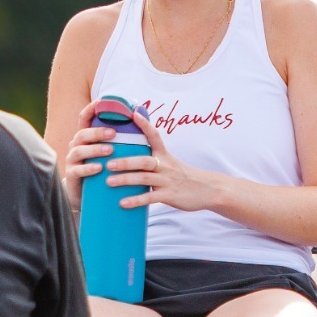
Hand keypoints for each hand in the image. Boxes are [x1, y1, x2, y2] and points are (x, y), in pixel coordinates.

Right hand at [62, 100, 121, 192]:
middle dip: (98, 132)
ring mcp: (72, 160)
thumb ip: (119, 139)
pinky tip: (99, 168)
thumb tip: (141, 118)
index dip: (91, 108)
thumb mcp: (109, 153)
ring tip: (110, 150)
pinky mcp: (71, 175)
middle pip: (82, 133)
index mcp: (86, 137)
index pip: (84, 118)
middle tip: (114, 133)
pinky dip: (88, 168)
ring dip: (95, 149)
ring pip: (79, 150)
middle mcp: (76, 146)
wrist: (86, 196)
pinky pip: (78, 170)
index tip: (101, 101)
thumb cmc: (102, 170)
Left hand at [102, 111, 224, 211]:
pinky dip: (136, 200)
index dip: (144, 124)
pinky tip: (122, 203)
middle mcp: (165, 165)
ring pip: (144, 178)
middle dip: (125, 162)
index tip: (134, 113)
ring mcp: (167, 181)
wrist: (208, 190)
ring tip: (109, 182)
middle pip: (143, 161)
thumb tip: (131, 153)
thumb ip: (153, 158)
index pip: (155, 135)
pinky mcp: (169, 195)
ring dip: (125, 180)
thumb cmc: (184, 176)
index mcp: (164, 155)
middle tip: (108, 163)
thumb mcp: (171, 162)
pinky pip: (150, 198)